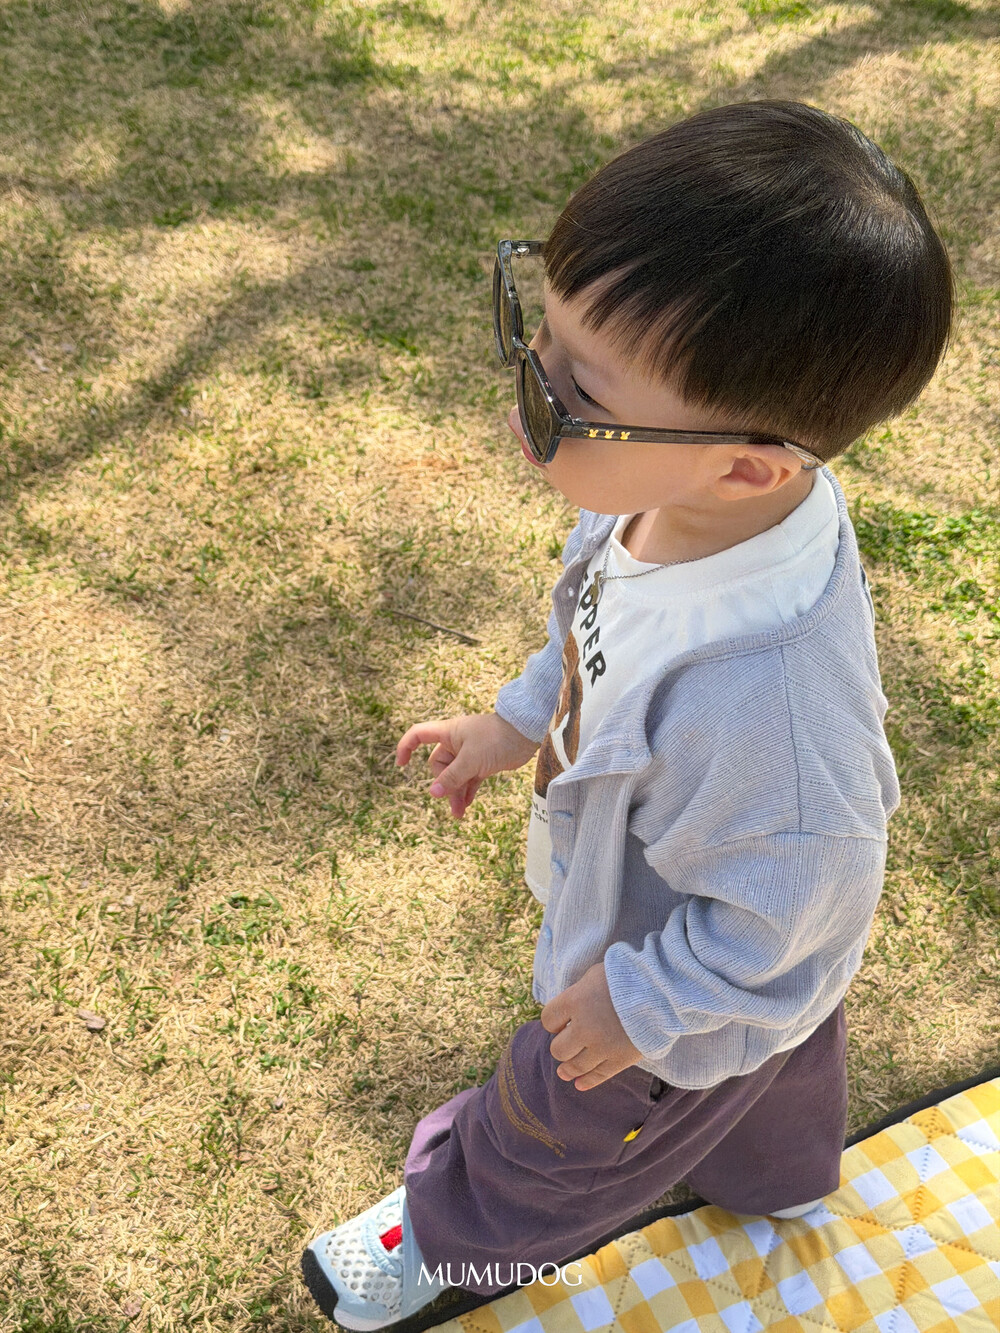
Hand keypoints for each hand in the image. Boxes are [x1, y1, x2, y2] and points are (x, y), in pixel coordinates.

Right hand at [396, 713, 537, 818]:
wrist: (526, 733)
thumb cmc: (496, 739)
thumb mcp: (471, 760)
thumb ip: (452, 777)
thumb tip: (432, 793)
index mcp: (447, 733)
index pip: (418, 735)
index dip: (406, 747)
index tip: (401, 765)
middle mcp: (455, 742)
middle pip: (438, 765)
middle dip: (444, 784)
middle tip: (453, 799)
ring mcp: (469, 753)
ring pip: (455, 776)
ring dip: (455, 794)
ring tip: (459, 815)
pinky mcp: (482, 763)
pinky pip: (469, 779)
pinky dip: (467, 791)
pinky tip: (466, 805)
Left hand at [540, 962, 641, 1090]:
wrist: (660, 989)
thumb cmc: (625, 976)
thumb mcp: (594, 975)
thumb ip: (578, 992)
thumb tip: (569, 1009)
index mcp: (574, 1001)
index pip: (548, 1020)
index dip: (553, 1022)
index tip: (560, 1022)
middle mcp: (584, 1027)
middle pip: (558, 1049)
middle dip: (561, 1045)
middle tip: (567, 1042)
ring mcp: (601, 1047)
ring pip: (575, 1066)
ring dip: (567, 1069)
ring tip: (564, 1072)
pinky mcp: (620, 1060)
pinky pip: (598, 1076)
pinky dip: (587, 1081)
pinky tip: (579, 1084)